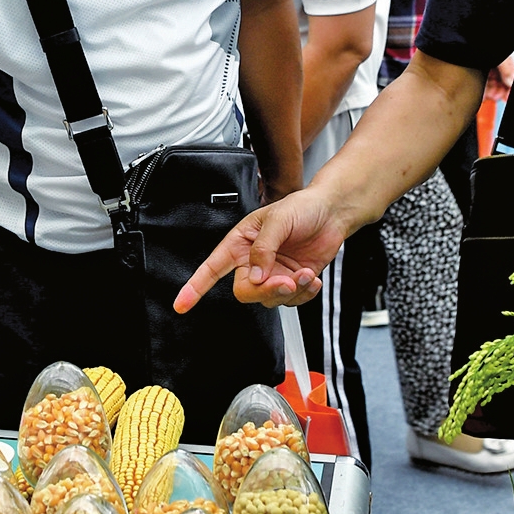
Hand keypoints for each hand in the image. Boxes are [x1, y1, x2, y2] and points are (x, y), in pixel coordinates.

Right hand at [174, 188, 348, 310]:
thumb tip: (255, 276)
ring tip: (304, 274)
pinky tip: (311, 279)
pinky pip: (291, 301)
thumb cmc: (302, 208)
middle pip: (245, 291)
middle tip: (285, 282)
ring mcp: (273, 274)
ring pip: (269, 299)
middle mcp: (253, 262)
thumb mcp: (277, 220)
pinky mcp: (292, 282)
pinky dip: (304, 294)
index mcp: (240, 243)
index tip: (181, 305)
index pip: (211, 268)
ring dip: (290, 290)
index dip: (194, 287)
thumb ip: (263, 248)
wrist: (332, 213)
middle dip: (266, 290)